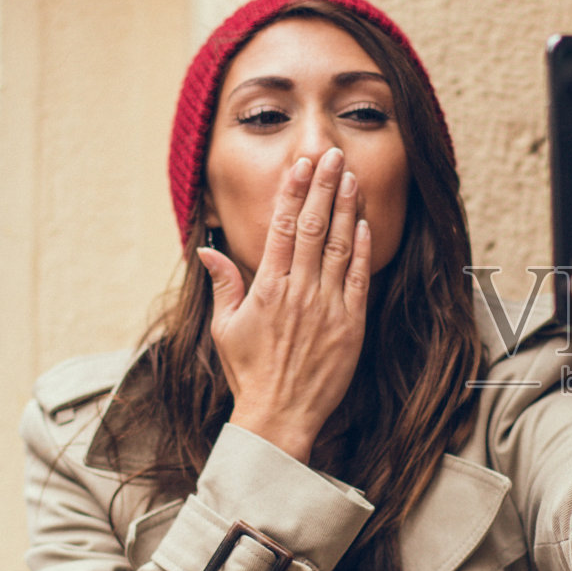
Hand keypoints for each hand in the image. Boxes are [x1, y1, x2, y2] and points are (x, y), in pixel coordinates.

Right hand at [196, 148, 371, 462]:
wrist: (279, 415)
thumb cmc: (250, 373)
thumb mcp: (226, 328)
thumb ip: (223, 284)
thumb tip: (207, 249)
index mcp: (266, 288)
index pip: (280, 228)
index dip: (292, 192)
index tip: (301, 166)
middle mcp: (298, 291)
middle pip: (312, 227)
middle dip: (322, 187)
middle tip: (331, 155)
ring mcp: (327, 306)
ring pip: (338, 246)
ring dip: (345, 208)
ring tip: (351, 177)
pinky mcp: (351, 324)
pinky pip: (357, 278)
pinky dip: (362, 249)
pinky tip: (364, 222)